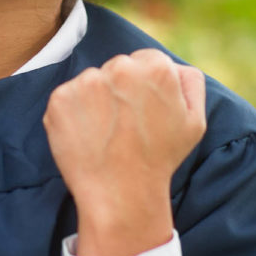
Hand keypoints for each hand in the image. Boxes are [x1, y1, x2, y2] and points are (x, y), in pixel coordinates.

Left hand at [43, 48, 206, 255]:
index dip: (146, 87)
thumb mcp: (195, 121)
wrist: (121, 194)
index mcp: (156, 68)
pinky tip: (88, 135)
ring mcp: (86, 82)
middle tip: (126, 125)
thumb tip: (174, 66)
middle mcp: (120, 67)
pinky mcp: (60, 99)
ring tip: (107, 133)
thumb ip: (190, 82)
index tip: (144, 111)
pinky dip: (74, 113)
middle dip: (121, 89)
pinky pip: (68, 97)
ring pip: (92, 81)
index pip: (147, 61)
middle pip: (118, 67)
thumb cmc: (159, 158)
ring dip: (97, 99)